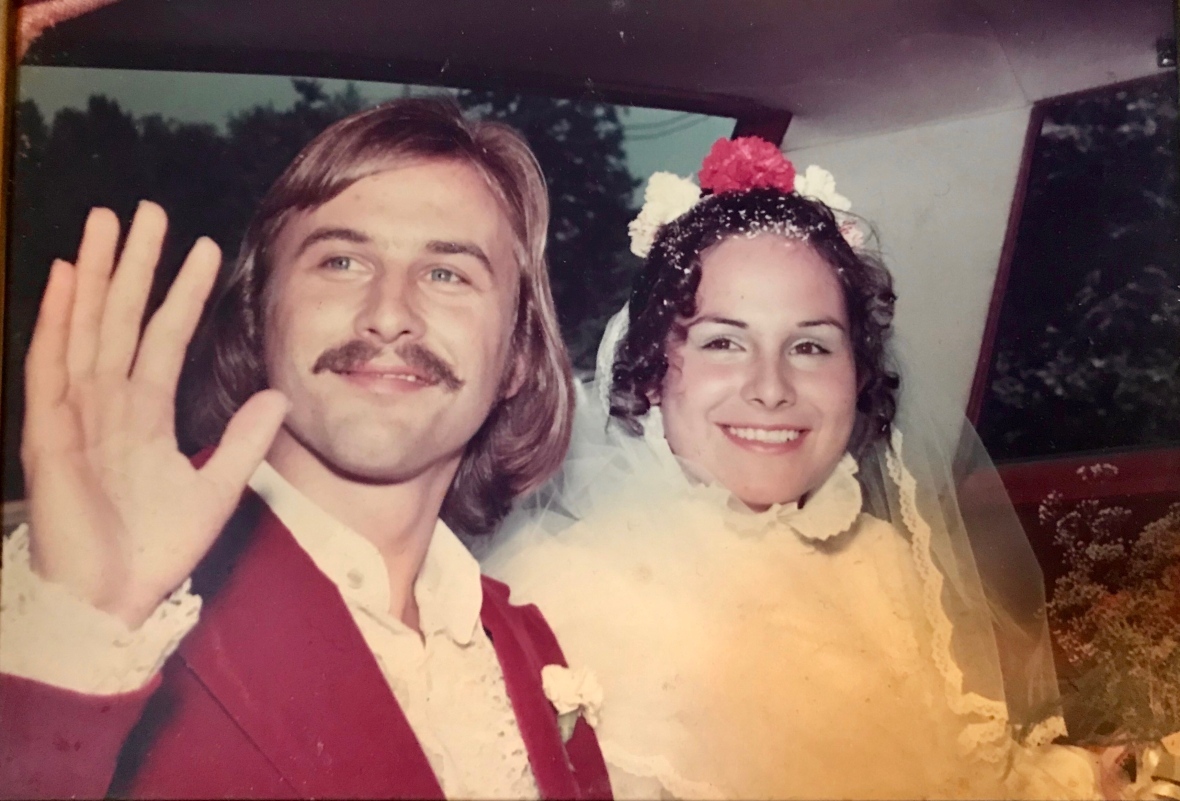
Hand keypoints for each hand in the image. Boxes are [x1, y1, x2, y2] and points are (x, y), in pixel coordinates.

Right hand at [20, 203, 288, 628]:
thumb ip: (244, 441)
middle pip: (121, 318)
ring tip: (108, 222)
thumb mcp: (217, 488)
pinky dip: (57, 321)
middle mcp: (108, 404)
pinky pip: (50, 367)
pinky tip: (68, 277)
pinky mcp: (49, 434)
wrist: (114, 600)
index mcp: (145, 415)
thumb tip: (276, 395)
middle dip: (136, 265)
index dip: (183, 293)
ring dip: (97, 274)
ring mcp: (75, 415)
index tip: (206, 249)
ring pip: (86, 327)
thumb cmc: (155, 550)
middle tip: (149, 210)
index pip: (165, 337)